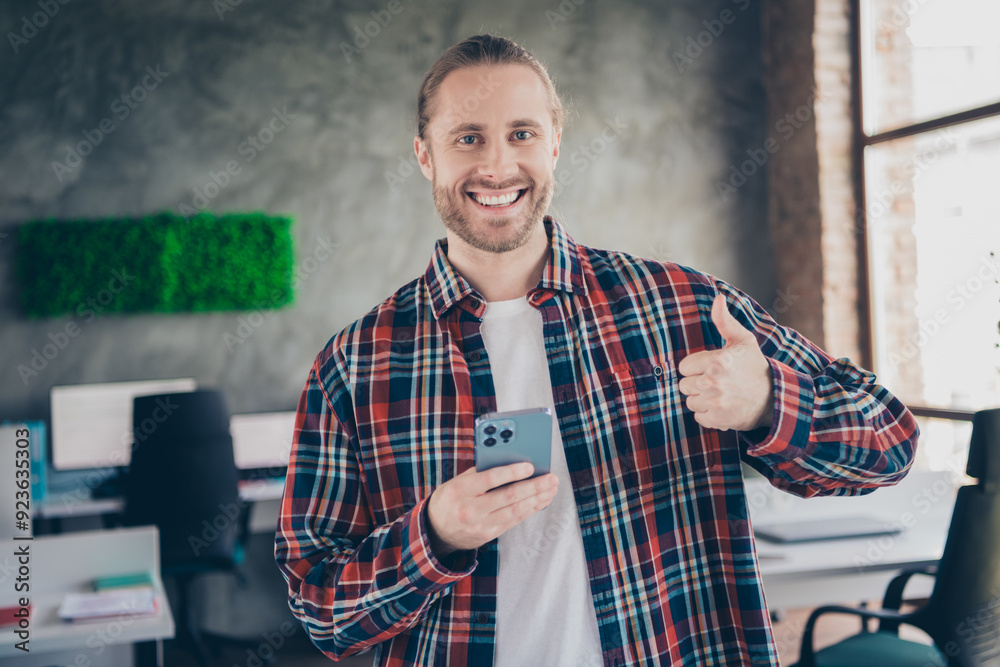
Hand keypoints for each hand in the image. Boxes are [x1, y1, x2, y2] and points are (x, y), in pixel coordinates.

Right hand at [426, 463, 557, 557]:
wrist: (436, 531)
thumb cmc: (450, 499)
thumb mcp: (456, 482)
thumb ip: (480, 472)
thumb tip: (511, 461)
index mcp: (460, 490)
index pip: (489, 479)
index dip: (511, 472)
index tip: (530, 466)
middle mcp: (470, 509)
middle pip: (508, 496)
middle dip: (533, 486)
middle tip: (551, 478)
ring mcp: (480, 525)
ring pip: (515, 510)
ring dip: (537, 499)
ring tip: (551, 489)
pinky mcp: (488, 535)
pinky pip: (514, 520)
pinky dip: (530, 510)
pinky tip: (540, 501)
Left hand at [677, 294, 773, 431]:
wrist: (774, 397)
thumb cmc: (754, 366)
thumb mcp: (743, 340)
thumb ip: (725, 321)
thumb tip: (718, 298)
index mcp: (716, 361)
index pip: (684, 367)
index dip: (695, 367)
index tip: (710, 368)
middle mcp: (713, 382)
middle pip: (684, 385)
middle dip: (697, 384)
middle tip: (716, 382)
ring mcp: (715, 402)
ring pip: (690, 402)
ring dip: (702, 399)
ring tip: (720, 394)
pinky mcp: (718, 418)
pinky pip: (698, 416)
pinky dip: (708, 414)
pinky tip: (722, 406)